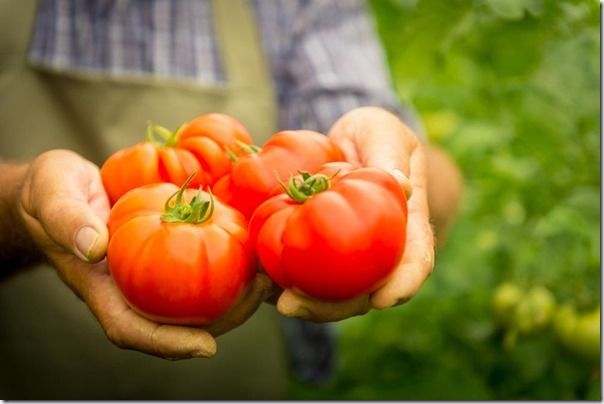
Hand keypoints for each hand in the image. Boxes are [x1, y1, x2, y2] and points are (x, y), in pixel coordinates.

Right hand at [18, 149, 269, 358]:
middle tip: (259, 294)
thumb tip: (94, 246)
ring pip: (194, 300)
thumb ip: (67, 219)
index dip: (168, 344)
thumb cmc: (52, 192)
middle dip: (221, 319)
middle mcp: (131, 287)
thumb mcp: (52, 195)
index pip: (132, 328)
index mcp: (102, 287)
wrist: (62, 185)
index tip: (206, 347)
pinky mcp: (165, 251)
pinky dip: (226, 261)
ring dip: (233, 295)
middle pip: (176, 322)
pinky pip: (197, 265)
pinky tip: (251, 246)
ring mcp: (150, 273)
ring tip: (265, 275)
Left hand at [275, 107, 434, 321]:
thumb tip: (401, 185)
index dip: (403, 284)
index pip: (415, 260)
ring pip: (330, 294)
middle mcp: (378, 252)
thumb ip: (389, 155)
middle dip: (331, 308)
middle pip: (362, 292)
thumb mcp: (384, 133)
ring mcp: (346, 257)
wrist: (345, 144)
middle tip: (294, 305)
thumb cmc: (373, 137)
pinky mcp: (315, 253)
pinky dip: (279, 281)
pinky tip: (258, 280)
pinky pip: (301, 273)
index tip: (383, 299)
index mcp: (406, 225)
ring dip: (302, 304)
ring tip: (273, 300)